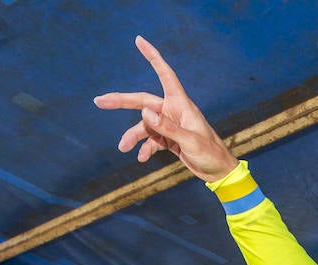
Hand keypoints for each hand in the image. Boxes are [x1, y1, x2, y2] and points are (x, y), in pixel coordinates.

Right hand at [93, 36, 239, 181]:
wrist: (218, 171)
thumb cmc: (210, 153)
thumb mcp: (189, 141)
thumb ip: (167, 127)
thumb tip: (144, 112)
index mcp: (181, 104)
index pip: (165, 74)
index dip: (152, 57)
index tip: (139, 41)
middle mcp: (173, 111)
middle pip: (142, 102)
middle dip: (120, 102)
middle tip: (99, 101)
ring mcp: (170, 125)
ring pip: (144, 126)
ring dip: (133, 136)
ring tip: (124, 148)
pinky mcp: (169, 139)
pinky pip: (151, 140)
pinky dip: (145, 148)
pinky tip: (141, 158)